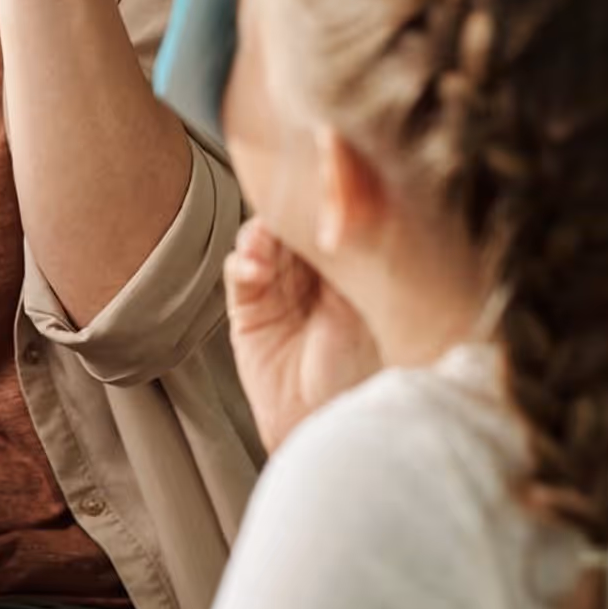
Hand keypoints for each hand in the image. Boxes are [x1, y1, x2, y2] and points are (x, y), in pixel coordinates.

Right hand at [225, 218, 380, 450]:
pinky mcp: (249, 310)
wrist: (330, 425)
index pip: (326, 222)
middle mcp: (310, 275)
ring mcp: (277, 290)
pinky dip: (243, 264)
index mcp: (346, 269)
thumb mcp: (368, 308)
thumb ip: (355, 261)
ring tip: (265, 238)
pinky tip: (254, 268)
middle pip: (290, 225)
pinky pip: (239, 274)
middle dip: (286, 210)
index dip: (319, 201)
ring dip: (261, 235)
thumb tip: (348, 211)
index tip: (316, 183)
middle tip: (286, 201)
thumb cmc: (363, 375)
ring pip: (262, 241)